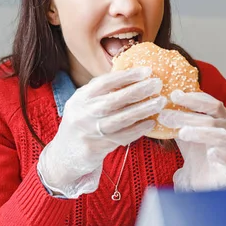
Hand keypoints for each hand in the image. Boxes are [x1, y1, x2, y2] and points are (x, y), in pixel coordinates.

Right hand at [37, 67, 165, 197]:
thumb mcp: (84, 103)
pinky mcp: (95, 148)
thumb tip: (133, 76)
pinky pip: (121, 137)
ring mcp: (89, 131)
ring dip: (142, 110)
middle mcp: (83, 113)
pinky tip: (150, 123)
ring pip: (120, 119)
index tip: (146, 71)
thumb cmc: (82, 123)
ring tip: (160, 102)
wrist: (65, 154)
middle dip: (138, 91)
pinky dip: (137, 130)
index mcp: (80, 97)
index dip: (126, 76)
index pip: (105, 82)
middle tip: (157, 84)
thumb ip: (102, 92)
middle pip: (113, 100)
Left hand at [158, 90, 225, 191]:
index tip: (174, 95)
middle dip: (187, 116)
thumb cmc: (196, 154)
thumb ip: (175, 120)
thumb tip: (156, 105)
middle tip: (166, 116)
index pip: (211, 104)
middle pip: (212, 119)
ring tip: (182, 133)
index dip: (194, 98)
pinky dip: (224, 156)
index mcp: (219, 120)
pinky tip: (212, 153)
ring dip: (202, 132)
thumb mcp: (183, 134)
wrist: (205, 184)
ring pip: (223, 137)